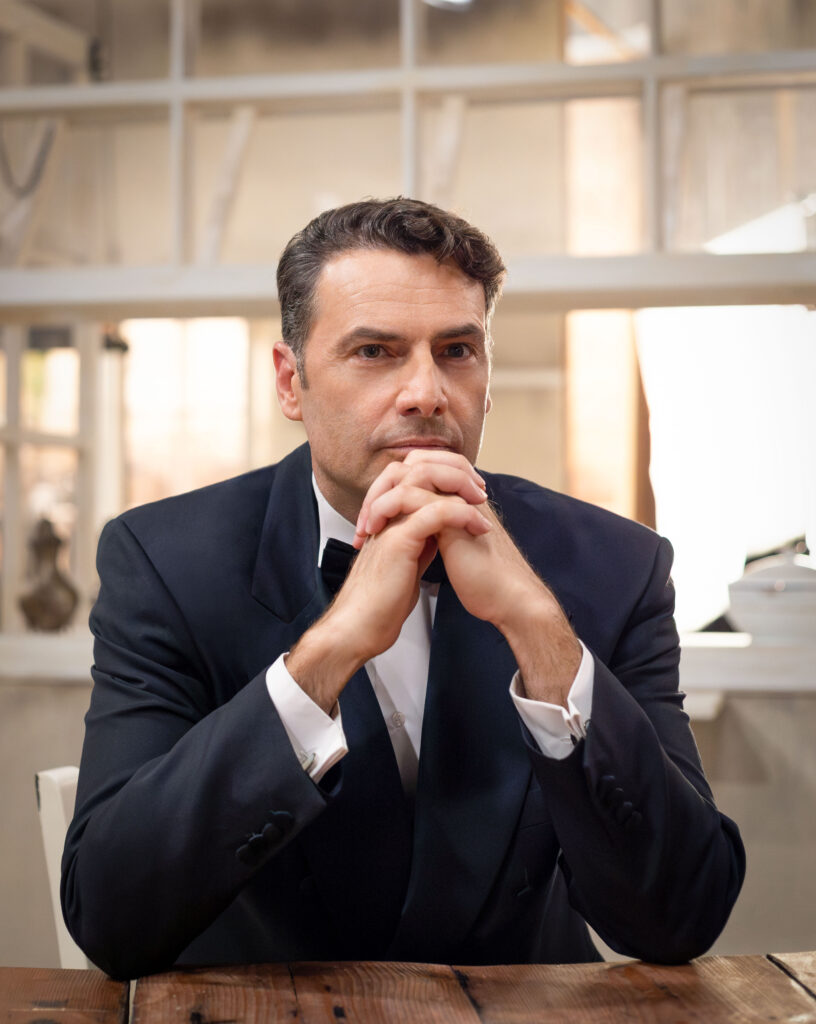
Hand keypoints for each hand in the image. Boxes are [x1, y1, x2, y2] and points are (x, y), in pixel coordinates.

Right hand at [286, 451, 489, 711]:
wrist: (359, 628)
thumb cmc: (381, 604)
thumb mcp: (408, 565)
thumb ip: (422, 543)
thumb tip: (441, 533)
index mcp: (390, 517)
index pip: (418, 477)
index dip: (447, 477)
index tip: (474, 493)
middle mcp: (388, 514)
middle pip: (419, 468)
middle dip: (454, 472)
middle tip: (479, 489)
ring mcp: (390, 524)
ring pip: (425, 481)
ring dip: (459, 487)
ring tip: (481, 503)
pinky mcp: (398, 541)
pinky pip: (434, 512)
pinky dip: (461, 514)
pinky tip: (478, 526)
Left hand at [360, 450, 581, 705]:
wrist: (509, 599)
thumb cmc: (485, 579)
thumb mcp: (457, 547)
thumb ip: (441, 529)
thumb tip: (417, 527)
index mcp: (462, 495)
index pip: (423, 468)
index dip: (394, 486)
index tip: (373, 515)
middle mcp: (462, 491)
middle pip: (417, 462)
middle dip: (384, 485)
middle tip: (365, 516)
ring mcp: (459, 499)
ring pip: (413, 472)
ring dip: (382, 496)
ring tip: (367, 524)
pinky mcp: (454, 515)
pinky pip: (413, 495)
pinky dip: (387, 508)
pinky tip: (376, 530)